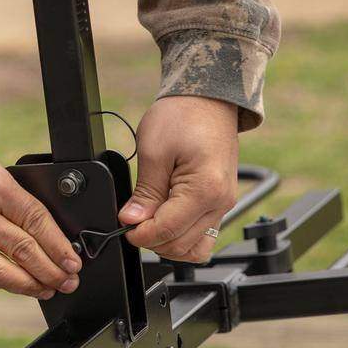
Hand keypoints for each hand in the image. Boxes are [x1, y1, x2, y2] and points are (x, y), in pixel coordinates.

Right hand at [0, 124, 81, 298]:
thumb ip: (10, 191)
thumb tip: (34, 219)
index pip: (38, 223)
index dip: (60, 247)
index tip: (74, 260)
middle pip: (26, 253)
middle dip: (53, 272)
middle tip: (69, 281)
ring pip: (3, 273)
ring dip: (30, 286)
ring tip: (48, 290)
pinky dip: (1, 281)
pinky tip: (15, 284)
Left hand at [120, 97, 238, 262]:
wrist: (208, 98)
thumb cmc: (183, 115)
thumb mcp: (153, 152)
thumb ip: (144, 193)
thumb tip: (132, 221)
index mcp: (205, 190)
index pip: (167, 231)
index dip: (139, 234)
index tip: (124, 225)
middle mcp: (221, 202)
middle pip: (181, 246)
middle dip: (151, 239)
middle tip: (133, 220)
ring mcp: (224, 204)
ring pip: (195, 248)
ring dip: (168, 243)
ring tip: (149, 221)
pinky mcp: (220, 202)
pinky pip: (203, 234)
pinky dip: (183, 236)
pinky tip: (165, 219)